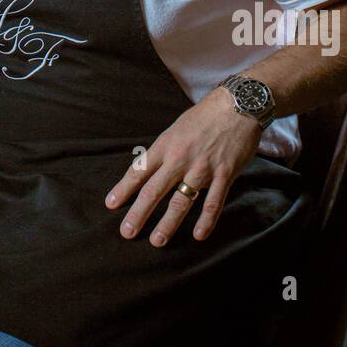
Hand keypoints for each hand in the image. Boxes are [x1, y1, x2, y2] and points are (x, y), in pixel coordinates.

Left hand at [104, 88, 261, 245]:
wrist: (235, 106)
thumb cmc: (203, 117)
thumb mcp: (176, 130)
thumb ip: (164, 152)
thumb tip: (149, 171)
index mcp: (165, 146)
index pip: (139, 171)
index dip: (123, 189)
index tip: (111, 205)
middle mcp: (180, 158)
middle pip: (154, 190)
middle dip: (139, 213)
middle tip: (127, 232)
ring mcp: (202, 167)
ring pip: (181, 200)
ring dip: (168, 223)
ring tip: (157, 241)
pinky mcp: (224, 174)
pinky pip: (213, 202)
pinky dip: (206, 220)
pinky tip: (198, 235)